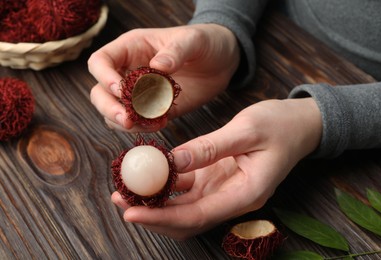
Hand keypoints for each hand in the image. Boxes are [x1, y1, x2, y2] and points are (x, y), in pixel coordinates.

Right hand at [88, 24, 239, 131]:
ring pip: (115, 112)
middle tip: (127, 120)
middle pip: (100, 92)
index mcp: (131, 48)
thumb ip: (176, 51)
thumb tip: (157, 66)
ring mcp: (140, 93)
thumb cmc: (206, 43)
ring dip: (126, 123)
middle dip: (109, 108)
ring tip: (151, 123)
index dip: (104, 77)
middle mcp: (129, 71)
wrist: (222, 62)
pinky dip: (144, 128)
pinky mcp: (154, 110)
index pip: (101, 61)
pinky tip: (162, 123)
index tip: (120, 91)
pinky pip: (138, 122)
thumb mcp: (194, 40)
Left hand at [112, 98, 321, 238]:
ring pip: (184, 206)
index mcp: (246, 194)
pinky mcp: (217, 177)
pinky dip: (166, 184)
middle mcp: (233, 198)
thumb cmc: (279, 125)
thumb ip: (210, 148)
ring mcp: (224, 189)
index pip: (197, 216)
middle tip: (120, 199)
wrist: (299, 124)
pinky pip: (188, 188)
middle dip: (153, 215)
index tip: (131, 212)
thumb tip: (172, 162)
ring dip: (156, 202)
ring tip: (126, 189)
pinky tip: (148, 174)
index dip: (162, 218)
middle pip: (187, 219)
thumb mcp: (246, 130)